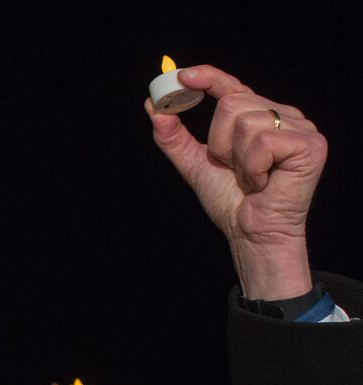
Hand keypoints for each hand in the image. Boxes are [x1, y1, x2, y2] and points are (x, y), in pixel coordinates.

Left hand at [148, 64, 325, 299]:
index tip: (183, 76)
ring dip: (236, 158)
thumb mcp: (196, 164)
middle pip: (232, 103)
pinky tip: (264, 183)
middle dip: (219, 141)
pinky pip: (263, 142)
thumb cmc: (231, 201)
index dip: (208, 77)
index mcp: (259, 117)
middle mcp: (283, 116)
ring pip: (245, 121)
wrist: (252, 232)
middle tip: (232, 168)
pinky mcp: (310, 144)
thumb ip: (175, 138)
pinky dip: (253, 169)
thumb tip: (151, 107)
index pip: (233, 87)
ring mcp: (301, 127)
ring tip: (251, 178)